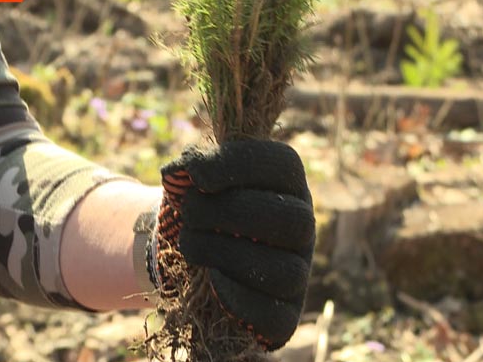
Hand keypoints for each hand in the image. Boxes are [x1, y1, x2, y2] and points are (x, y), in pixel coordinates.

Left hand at [153, 140, 315, 349]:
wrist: (187, 258)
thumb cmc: (199, 209)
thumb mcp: (194, 179)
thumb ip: (191, 166)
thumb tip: (181, 172)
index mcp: (286, 184)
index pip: (285, 165)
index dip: (240, 165)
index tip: (196, 175)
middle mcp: (301, 227)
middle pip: (292, 219)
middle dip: (229, 212)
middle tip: (189, 211)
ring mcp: (297, 274)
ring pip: (285, 271)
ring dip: (225, 253)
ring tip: (189, 244)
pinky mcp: (283, 317)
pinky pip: (275, 316)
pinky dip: (238, 298)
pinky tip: (211, 279)